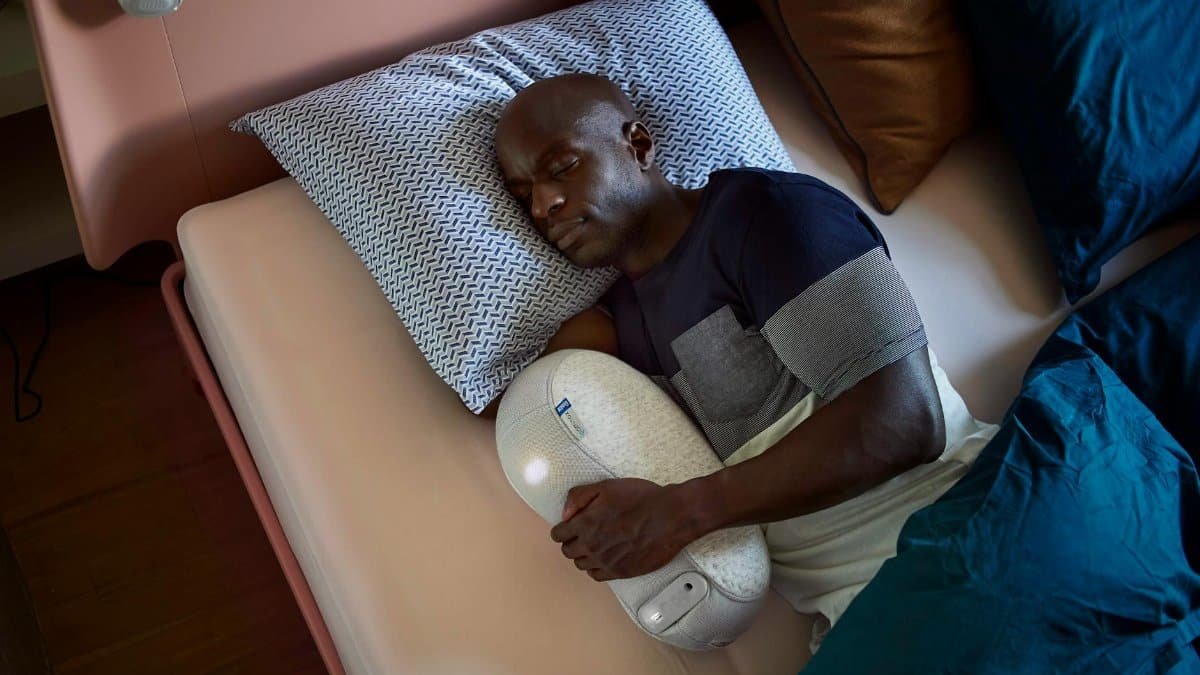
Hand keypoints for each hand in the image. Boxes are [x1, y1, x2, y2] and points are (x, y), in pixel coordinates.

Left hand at [549, 477, 696, 581]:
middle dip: (573, 541)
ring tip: (597, 544)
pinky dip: (597, 567)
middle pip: (568, 551)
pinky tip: (606, 557)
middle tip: (585, 533)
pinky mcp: (621, 572)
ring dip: (585, 555)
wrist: (671, 516)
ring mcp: (606, 562)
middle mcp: (592, 546)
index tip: (570, 526)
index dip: (563, 529)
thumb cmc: (642, 498)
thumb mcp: (607, 486)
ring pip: (581, 565)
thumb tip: (565, 514)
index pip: (558, 535)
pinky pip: (597, 576)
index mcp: (585, 524)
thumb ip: (579, 498)